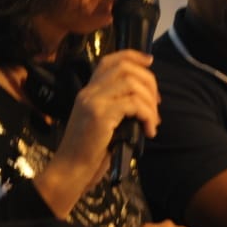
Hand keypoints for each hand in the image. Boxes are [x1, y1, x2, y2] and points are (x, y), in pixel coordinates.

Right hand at [38, 51, 160, 214]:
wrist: (70, 170)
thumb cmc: (88, 152)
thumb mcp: (102, 123)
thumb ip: (116, 107)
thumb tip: (145, 100)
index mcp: (88, 91)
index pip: (110, 60)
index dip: (133, 56)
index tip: (150, 62)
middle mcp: (89, 91)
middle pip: (125, 68)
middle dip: (149, 82)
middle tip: (156, 104)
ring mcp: (93, 101)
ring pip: (132, 83)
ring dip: (150, 101)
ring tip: (153, 121)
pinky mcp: (100, 114)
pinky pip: (134, 104)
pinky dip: (148, 115)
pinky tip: (148, 130)